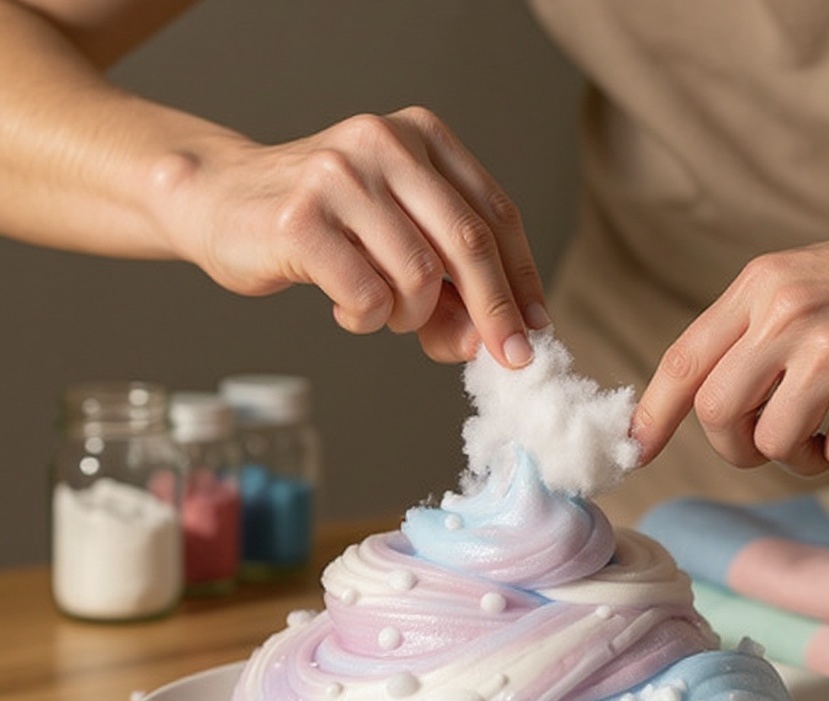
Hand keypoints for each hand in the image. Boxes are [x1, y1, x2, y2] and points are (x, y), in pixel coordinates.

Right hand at [150, 106, 546, 365]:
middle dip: (495, 313)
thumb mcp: (395, 247)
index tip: (534, 331)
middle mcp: (386, 144)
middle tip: (507, 359)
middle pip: (469, 244)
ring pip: (419, 277)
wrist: (218, 202)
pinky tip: (346, 308)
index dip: (521, 280)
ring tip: (382, 310)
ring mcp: (341, 176)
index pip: (495, 215)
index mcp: (423, 137)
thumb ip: (444, 289)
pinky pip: (367, 297)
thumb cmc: (321, 229)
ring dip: (409, 317)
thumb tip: (487, 344)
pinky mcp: (301, 218)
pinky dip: (366, 320)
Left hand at [631, 201, 828, 475]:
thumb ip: (749, 333)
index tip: (634, 450)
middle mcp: (787, 315)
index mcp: (760, 287)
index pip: (684, 359)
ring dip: (806, 457)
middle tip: (775, 442)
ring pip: (776, 445)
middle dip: (737, 448)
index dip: (653, 413)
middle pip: (718, 415)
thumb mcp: (799, 281)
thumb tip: (704, 405)